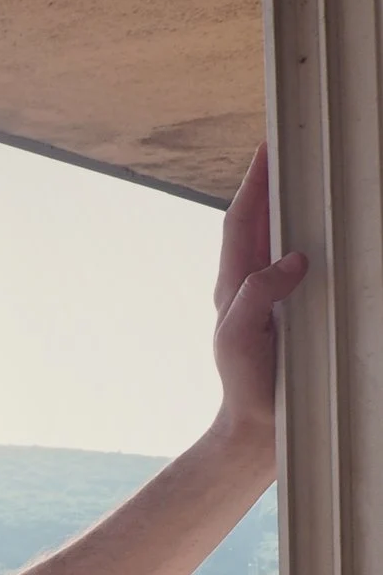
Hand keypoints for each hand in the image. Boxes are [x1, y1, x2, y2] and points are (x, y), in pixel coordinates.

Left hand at [210, 143, 310, 459]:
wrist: (261, 430)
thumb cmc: (248, 387)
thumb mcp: (240, 341)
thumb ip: (256, 299)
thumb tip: (291, 259)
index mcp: (235, 285)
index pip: (242, 221)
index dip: (254, 182)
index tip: (267, 145)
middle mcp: (253, 284)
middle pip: (264, 220)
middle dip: (276, 181)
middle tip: (296, 144)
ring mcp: (276, 297)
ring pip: (286, 239)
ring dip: (298, 205)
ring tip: (317, 172)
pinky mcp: (297, 311)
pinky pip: (309, 265)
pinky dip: (319, 239)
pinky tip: (338, 230)